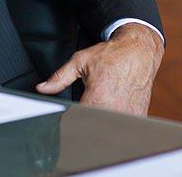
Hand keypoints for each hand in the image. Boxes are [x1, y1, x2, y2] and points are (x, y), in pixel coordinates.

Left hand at [35, 23, 163, 115]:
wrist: (138, 52)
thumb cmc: (112, 55)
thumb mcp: (80, 61)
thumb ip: (59, 78)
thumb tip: (42, 88)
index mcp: (96, 99)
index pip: (77, 120)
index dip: (70, 119)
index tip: (69, 113)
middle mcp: (113, 110)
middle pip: (92, 127)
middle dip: (85, 121)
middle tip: (87, 105)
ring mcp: (128, 115)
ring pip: (107, 130)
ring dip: (101, 123)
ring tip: (101, 105)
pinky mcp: (138, 116)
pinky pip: (123, 126)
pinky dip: (115, 122)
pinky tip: (113, 109)